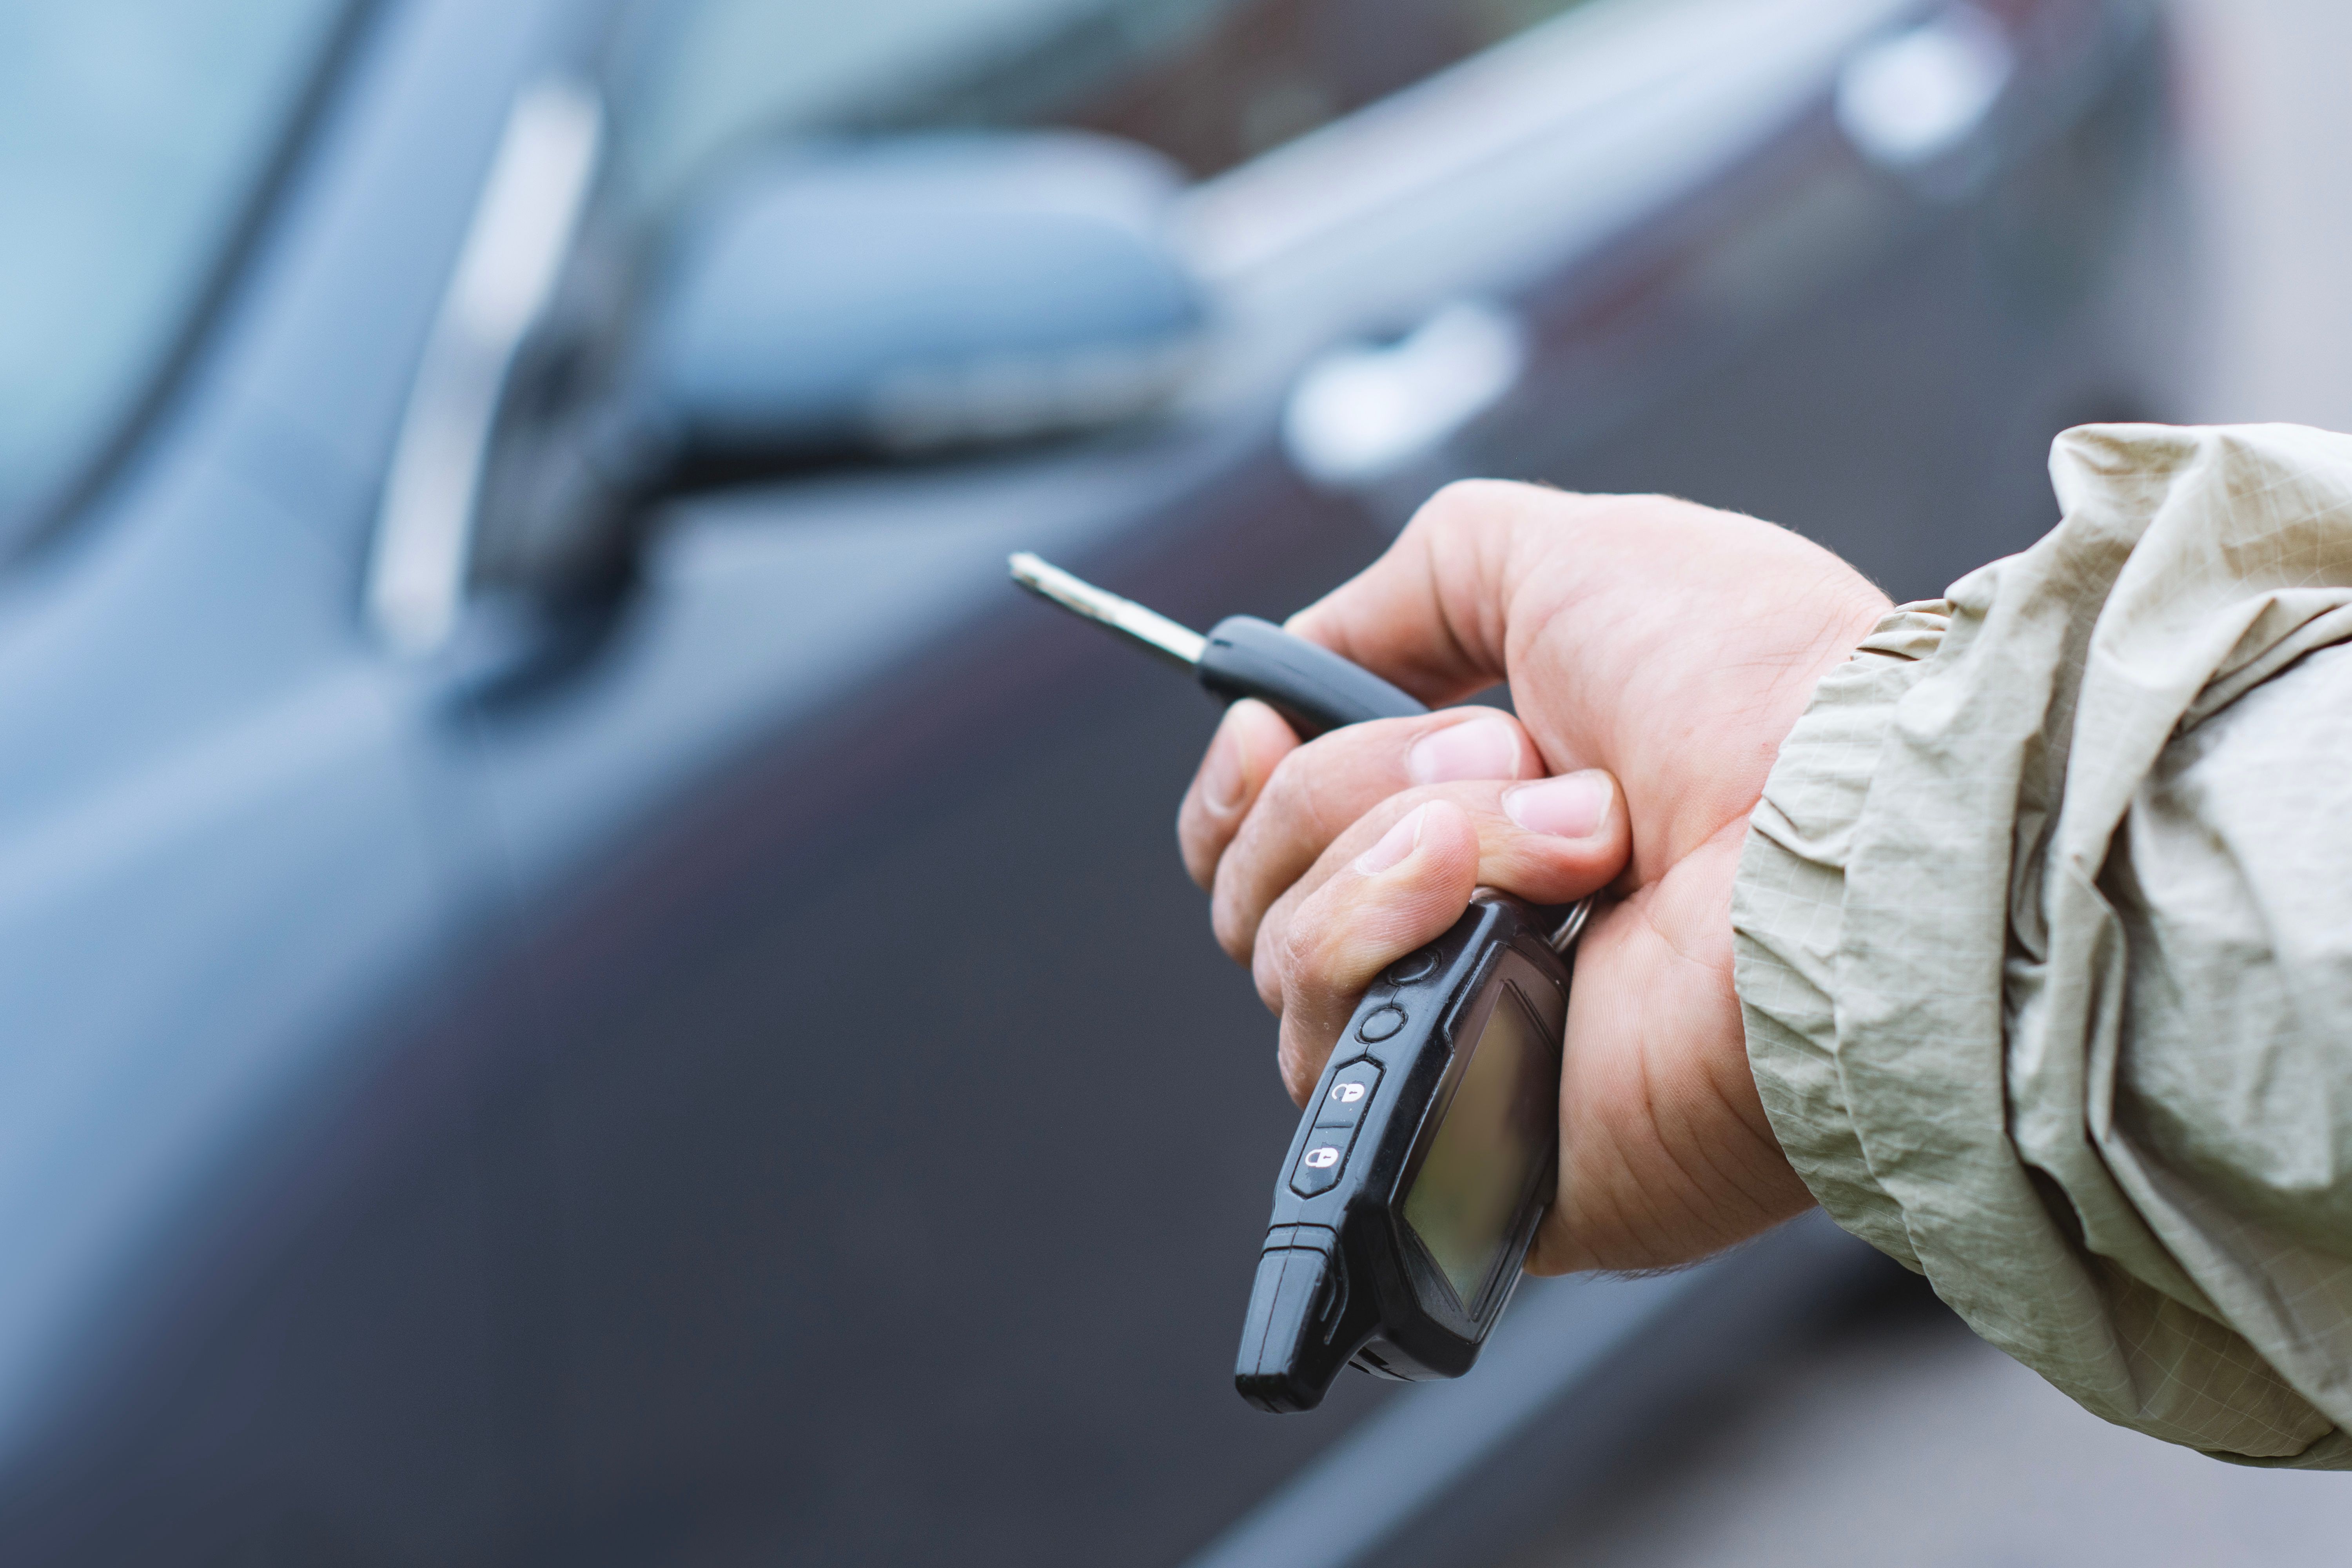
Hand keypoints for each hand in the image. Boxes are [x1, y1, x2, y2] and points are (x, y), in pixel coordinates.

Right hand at [1178, 482, 1889, 1273]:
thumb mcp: (1572, 556)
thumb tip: (1298, 657)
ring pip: (1284, 955)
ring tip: (1564, 845)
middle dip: (1355, 790)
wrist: (1854, 843)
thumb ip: (1419, 585)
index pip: (1275, 834)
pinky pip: (1326, 1055)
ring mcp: (1468, 1046)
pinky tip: (1508, 926)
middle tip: (1514, 773)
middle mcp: (1466, 937)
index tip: (1272, 728)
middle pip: (1259, 881)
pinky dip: (1388, 948)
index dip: (1250, 780)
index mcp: (1484, 822)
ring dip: (1392, 858)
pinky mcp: (1476, 1147)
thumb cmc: (1760, 695)